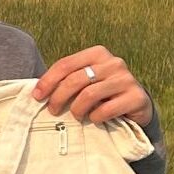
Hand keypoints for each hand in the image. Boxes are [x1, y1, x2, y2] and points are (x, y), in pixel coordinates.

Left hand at [33, 48, 152, 127]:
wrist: (135, 105)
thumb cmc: (102, 93)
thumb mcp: (84, 82)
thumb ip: (66, 80)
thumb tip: (37, 91)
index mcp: (97, 53)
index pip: (66, 64)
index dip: (48, 81)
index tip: (37, 96)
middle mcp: (114, 62)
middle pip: (75, 80)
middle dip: (58, 97)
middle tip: (53, 110)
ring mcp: (127, 79)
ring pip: (89, 94)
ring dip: (77, 109)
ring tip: (76, 116)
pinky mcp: (137, 97)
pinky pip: (106, 109)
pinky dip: (96, 117)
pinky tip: (95, 119)